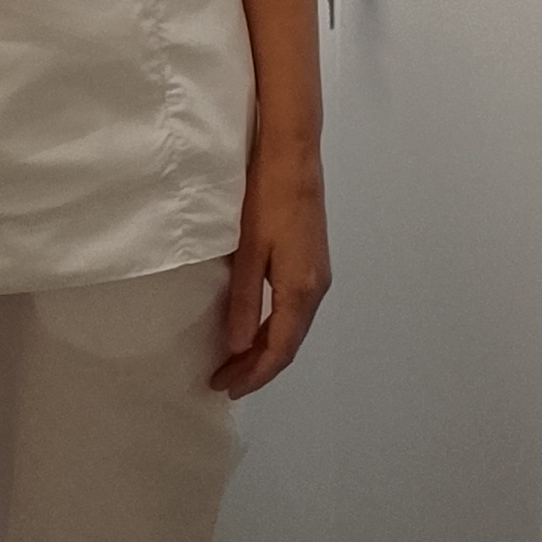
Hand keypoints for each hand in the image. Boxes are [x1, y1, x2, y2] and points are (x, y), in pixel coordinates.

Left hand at [212, 138, 330, 397]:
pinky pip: (294, 310)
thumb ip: (243, 301)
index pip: (279, 349)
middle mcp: (316, 288)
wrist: (293, 155)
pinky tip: (254, 329)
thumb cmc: (266, 198)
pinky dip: (273, 328)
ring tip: (234, 362)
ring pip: (292, 327)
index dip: (254, 374)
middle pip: (289, 342)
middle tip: (223, 380)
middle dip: (257, 367)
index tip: (225, 386)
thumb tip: (237, 346)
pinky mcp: (312, 262)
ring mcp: (318, 275)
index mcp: (300, 290)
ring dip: (265, 348)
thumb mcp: (247, 252)